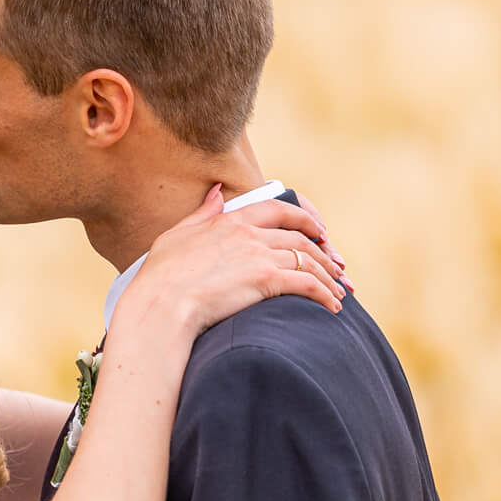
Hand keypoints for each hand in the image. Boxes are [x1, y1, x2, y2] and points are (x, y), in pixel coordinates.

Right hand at [123, 186, 348, 336]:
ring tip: (339, 292)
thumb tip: (219, 193)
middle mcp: (250, 234)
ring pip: (308, 260)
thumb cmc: (160, 276)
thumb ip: (203, 213)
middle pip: (300, 238)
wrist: (161, 303)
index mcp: (232, 220)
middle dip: (323, 252)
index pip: (279, 210)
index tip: (319, 231)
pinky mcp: (267, 280)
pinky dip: (324, 294)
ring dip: (328, 276)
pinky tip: (332, 307)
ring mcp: (259, 255)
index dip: (305, 219)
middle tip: (336, 266)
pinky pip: (307, 284)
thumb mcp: (177, 235)